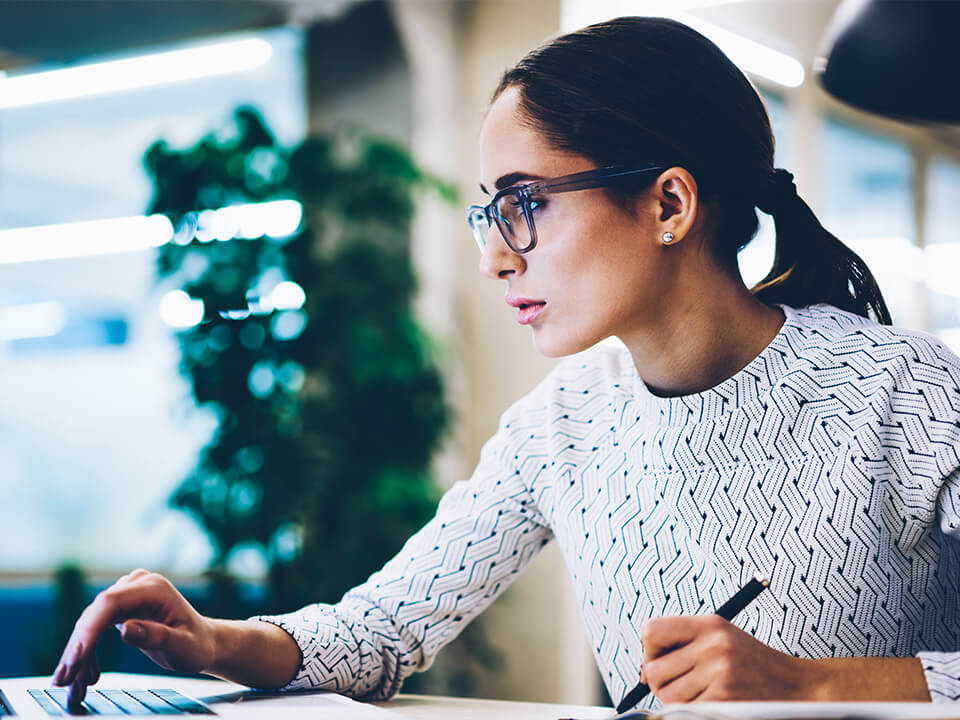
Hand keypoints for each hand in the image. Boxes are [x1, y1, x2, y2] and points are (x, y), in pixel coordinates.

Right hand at [51, 569, 215, 706]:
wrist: (203, 642)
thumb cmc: (197, 645)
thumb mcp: (183, 646)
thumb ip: (156, 637)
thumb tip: (126, 630)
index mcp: (154, 589)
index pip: (111, 603)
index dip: (90, 630)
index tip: (76, 658)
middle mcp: (138, 585)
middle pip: (96, 613)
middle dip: (77, 648)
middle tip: (64, 680)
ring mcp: (129, 594)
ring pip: (91, 622)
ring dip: (78, 655)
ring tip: (70, 685)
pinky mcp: (122, 607)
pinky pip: (96, 628)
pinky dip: (88, 652)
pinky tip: (85, 675)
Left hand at [640, 614, 811, 702]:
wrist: (796, 685)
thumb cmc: (751, 663)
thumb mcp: (720, 637)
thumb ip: (684, 643)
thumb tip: (644, 669)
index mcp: (709, 624)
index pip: (652, 630)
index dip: (649, 649)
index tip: (660, 659)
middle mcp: (713, 645)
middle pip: (653, 669)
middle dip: (660, 681)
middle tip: (679, 683)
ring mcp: (719, 673)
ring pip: (666, 695)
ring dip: (677, 700)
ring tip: (700, 693)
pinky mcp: (724, 700)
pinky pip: (686, 711)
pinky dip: (694, 711)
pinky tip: (713, 701)